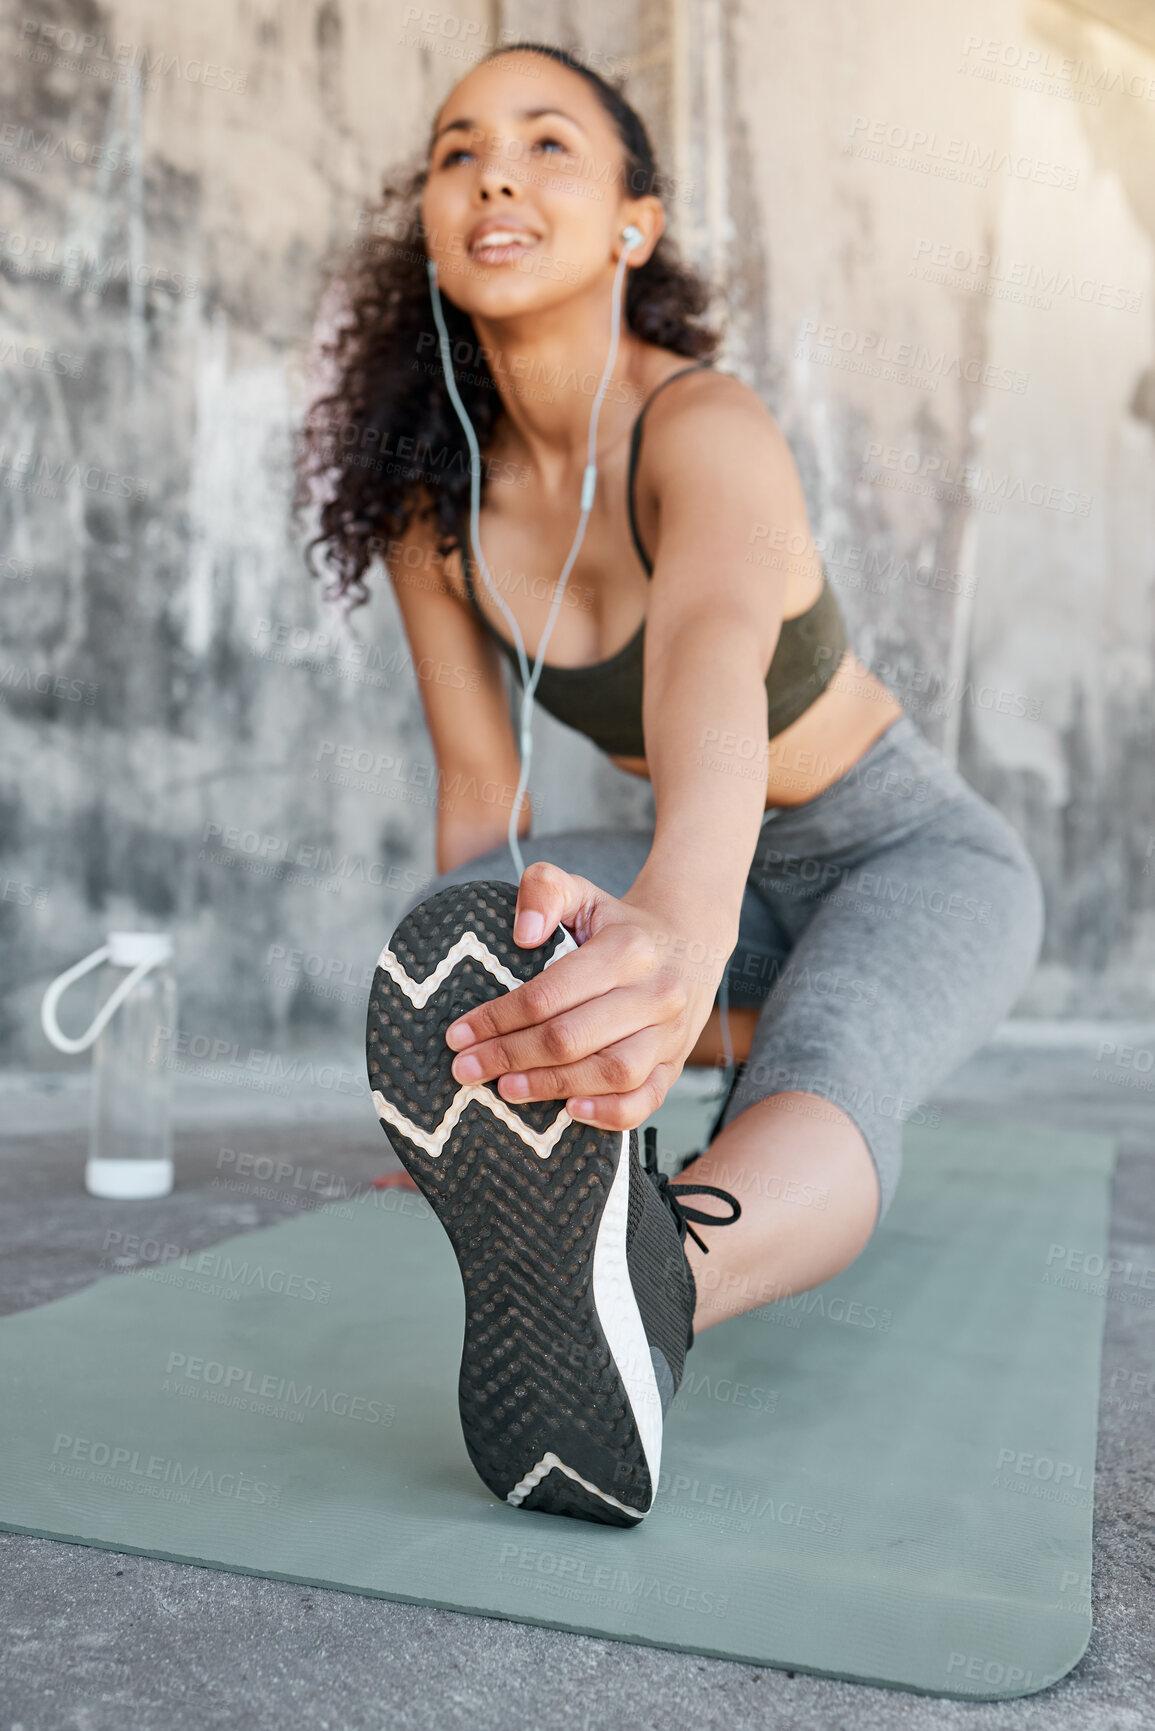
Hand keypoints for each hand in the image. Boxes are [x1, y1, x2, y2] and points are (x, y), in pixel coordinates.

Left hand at [443, 860, 732, 1130]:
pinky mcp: (675, 1064)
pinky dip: (609, 1114)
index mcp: (627, 949)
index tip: (459, 1034)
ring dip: (551, 1086)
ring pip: (610, 1073)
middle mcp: (655, 993)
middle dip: (510, 1056)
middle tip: (466, 1068)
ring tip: (505, 1089)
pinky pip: (647, 1099)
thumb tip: (523, 934)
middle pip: (572, 1038)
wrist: (689, 944)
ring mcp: (670, 1034)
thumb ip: (544, 890)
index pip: (550, 994)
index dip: (499, 1018)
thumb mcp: (582, 892)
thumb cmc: (619, 926)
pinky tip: (570, 1113)